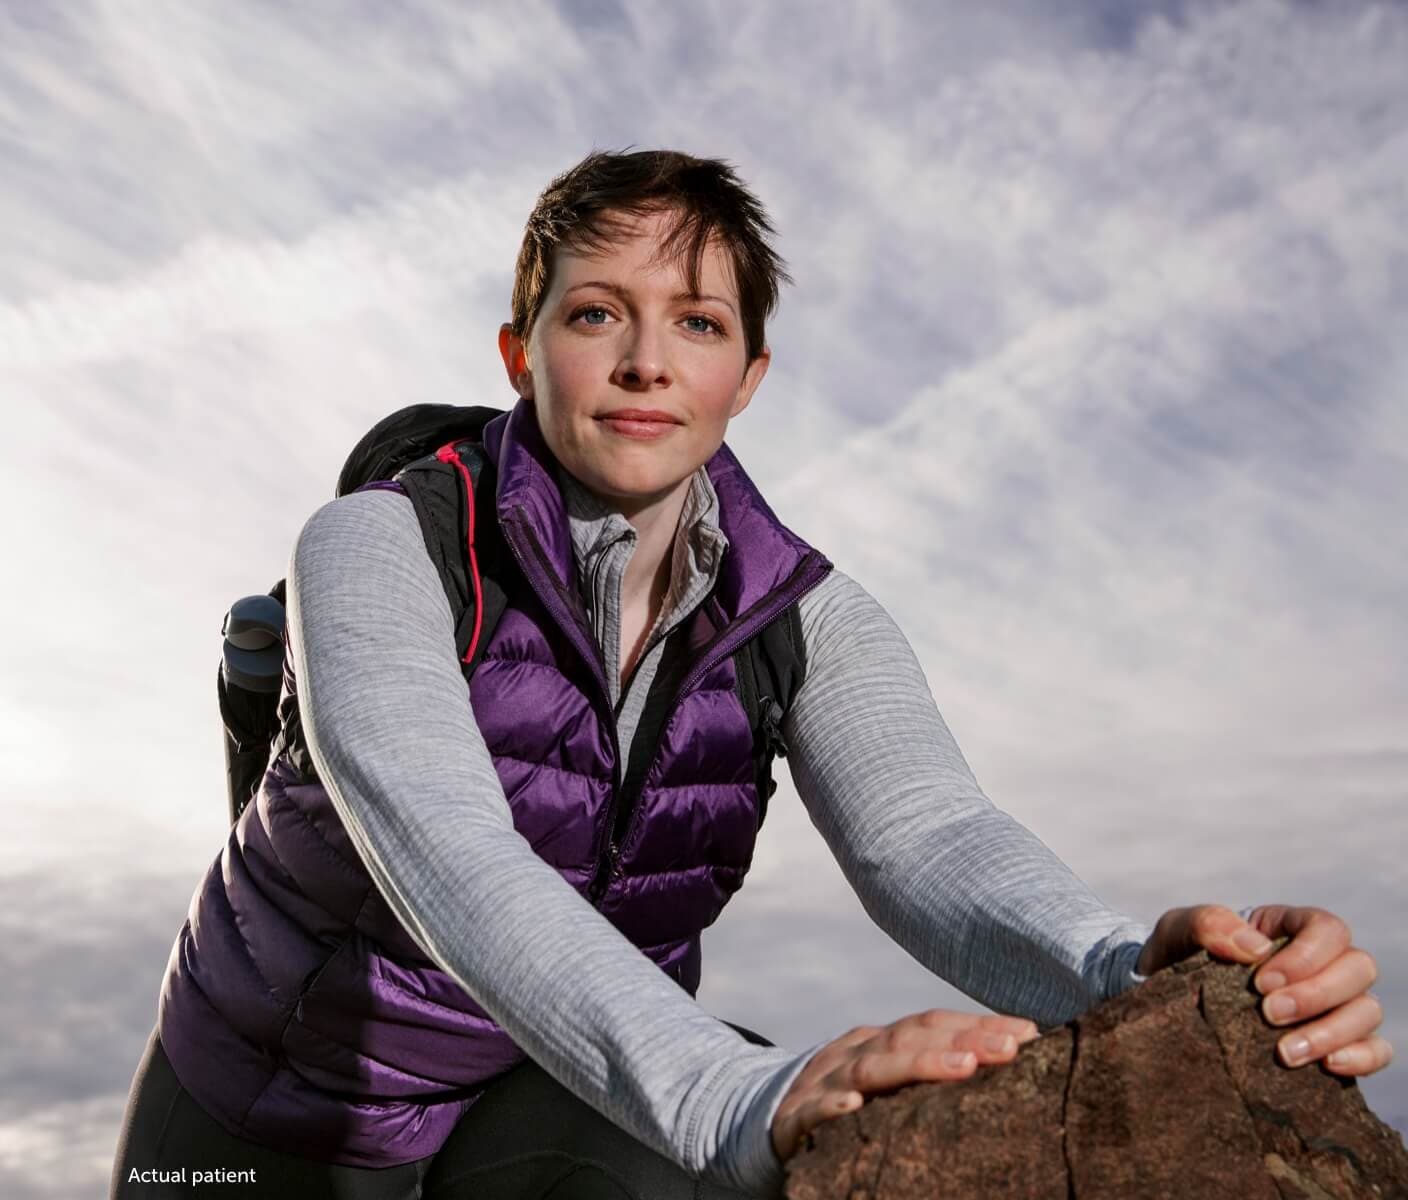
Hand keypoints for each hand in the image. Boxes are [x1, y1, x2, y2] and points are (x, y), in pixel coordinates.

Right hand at [771, 1009, 1039, 1161]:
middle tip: (1012, 1047)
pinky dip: (832, 1107)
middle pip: (911, 1037)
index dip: (979, 1024)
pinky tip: (853, 1108)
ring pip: (872, 1067)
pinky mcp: (795, 1117)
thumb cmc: (845, 1105)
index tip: (1031, 1033)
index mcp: (881, 1042)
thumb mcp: (887, 1082)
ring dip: (918, 1064)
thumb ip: (928, 1073)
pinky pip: (814, 1111)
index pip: (934, 1023)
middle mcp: (856, 1052)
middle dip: (964, 1038)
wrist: (762, 1119)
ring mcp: (825, 1081)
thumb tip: (1004, 1064)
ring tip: (964, 1067)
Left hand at [1135, 903, 1391, 1075]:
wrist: (1163, 1006)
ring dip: (1333, 1032)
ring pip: (1367, 1010)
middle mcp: (1320, 963)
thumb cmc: (1176, 958)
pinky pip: (1376, 1049)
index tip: (1262, 981)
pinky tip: (1327, 1067)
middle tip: (1269, 1014)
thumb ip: (1206, 924)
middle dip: (1317, 995)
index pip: (1327, 929)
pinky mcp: (1336, 1043)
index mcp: (1287, 928)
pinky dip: (1361, 1057)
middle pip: (1358, 968)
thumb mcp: (1177, 931)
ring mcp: (1333, 1004)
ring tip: (1286, 1052)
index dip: (1307, 956)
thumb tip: (1253, 948)